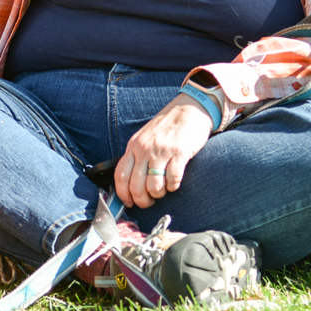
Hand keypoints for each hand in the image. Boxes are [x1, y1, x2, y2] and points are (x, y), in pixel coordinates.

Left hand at [115, 94, 212, 208]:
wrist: (190, 108)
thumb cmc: (168, 125)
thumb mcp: (145, 137)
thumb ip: (137, 155)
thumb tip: (131, 182)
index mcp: (133, 145)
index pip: (120, 176)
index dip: (123, 194)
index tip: (129, 202)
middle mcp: (145, 149)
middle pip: (136, 186)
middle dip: (142, 201)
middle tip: (149, 202)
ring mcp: (162, 151)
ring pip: (154, 187)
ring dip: (159, 194)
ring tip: (163, 189)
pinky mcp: (179, 153)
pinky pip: (173, 180)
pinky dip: (173, 186)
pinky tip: (174, 182)